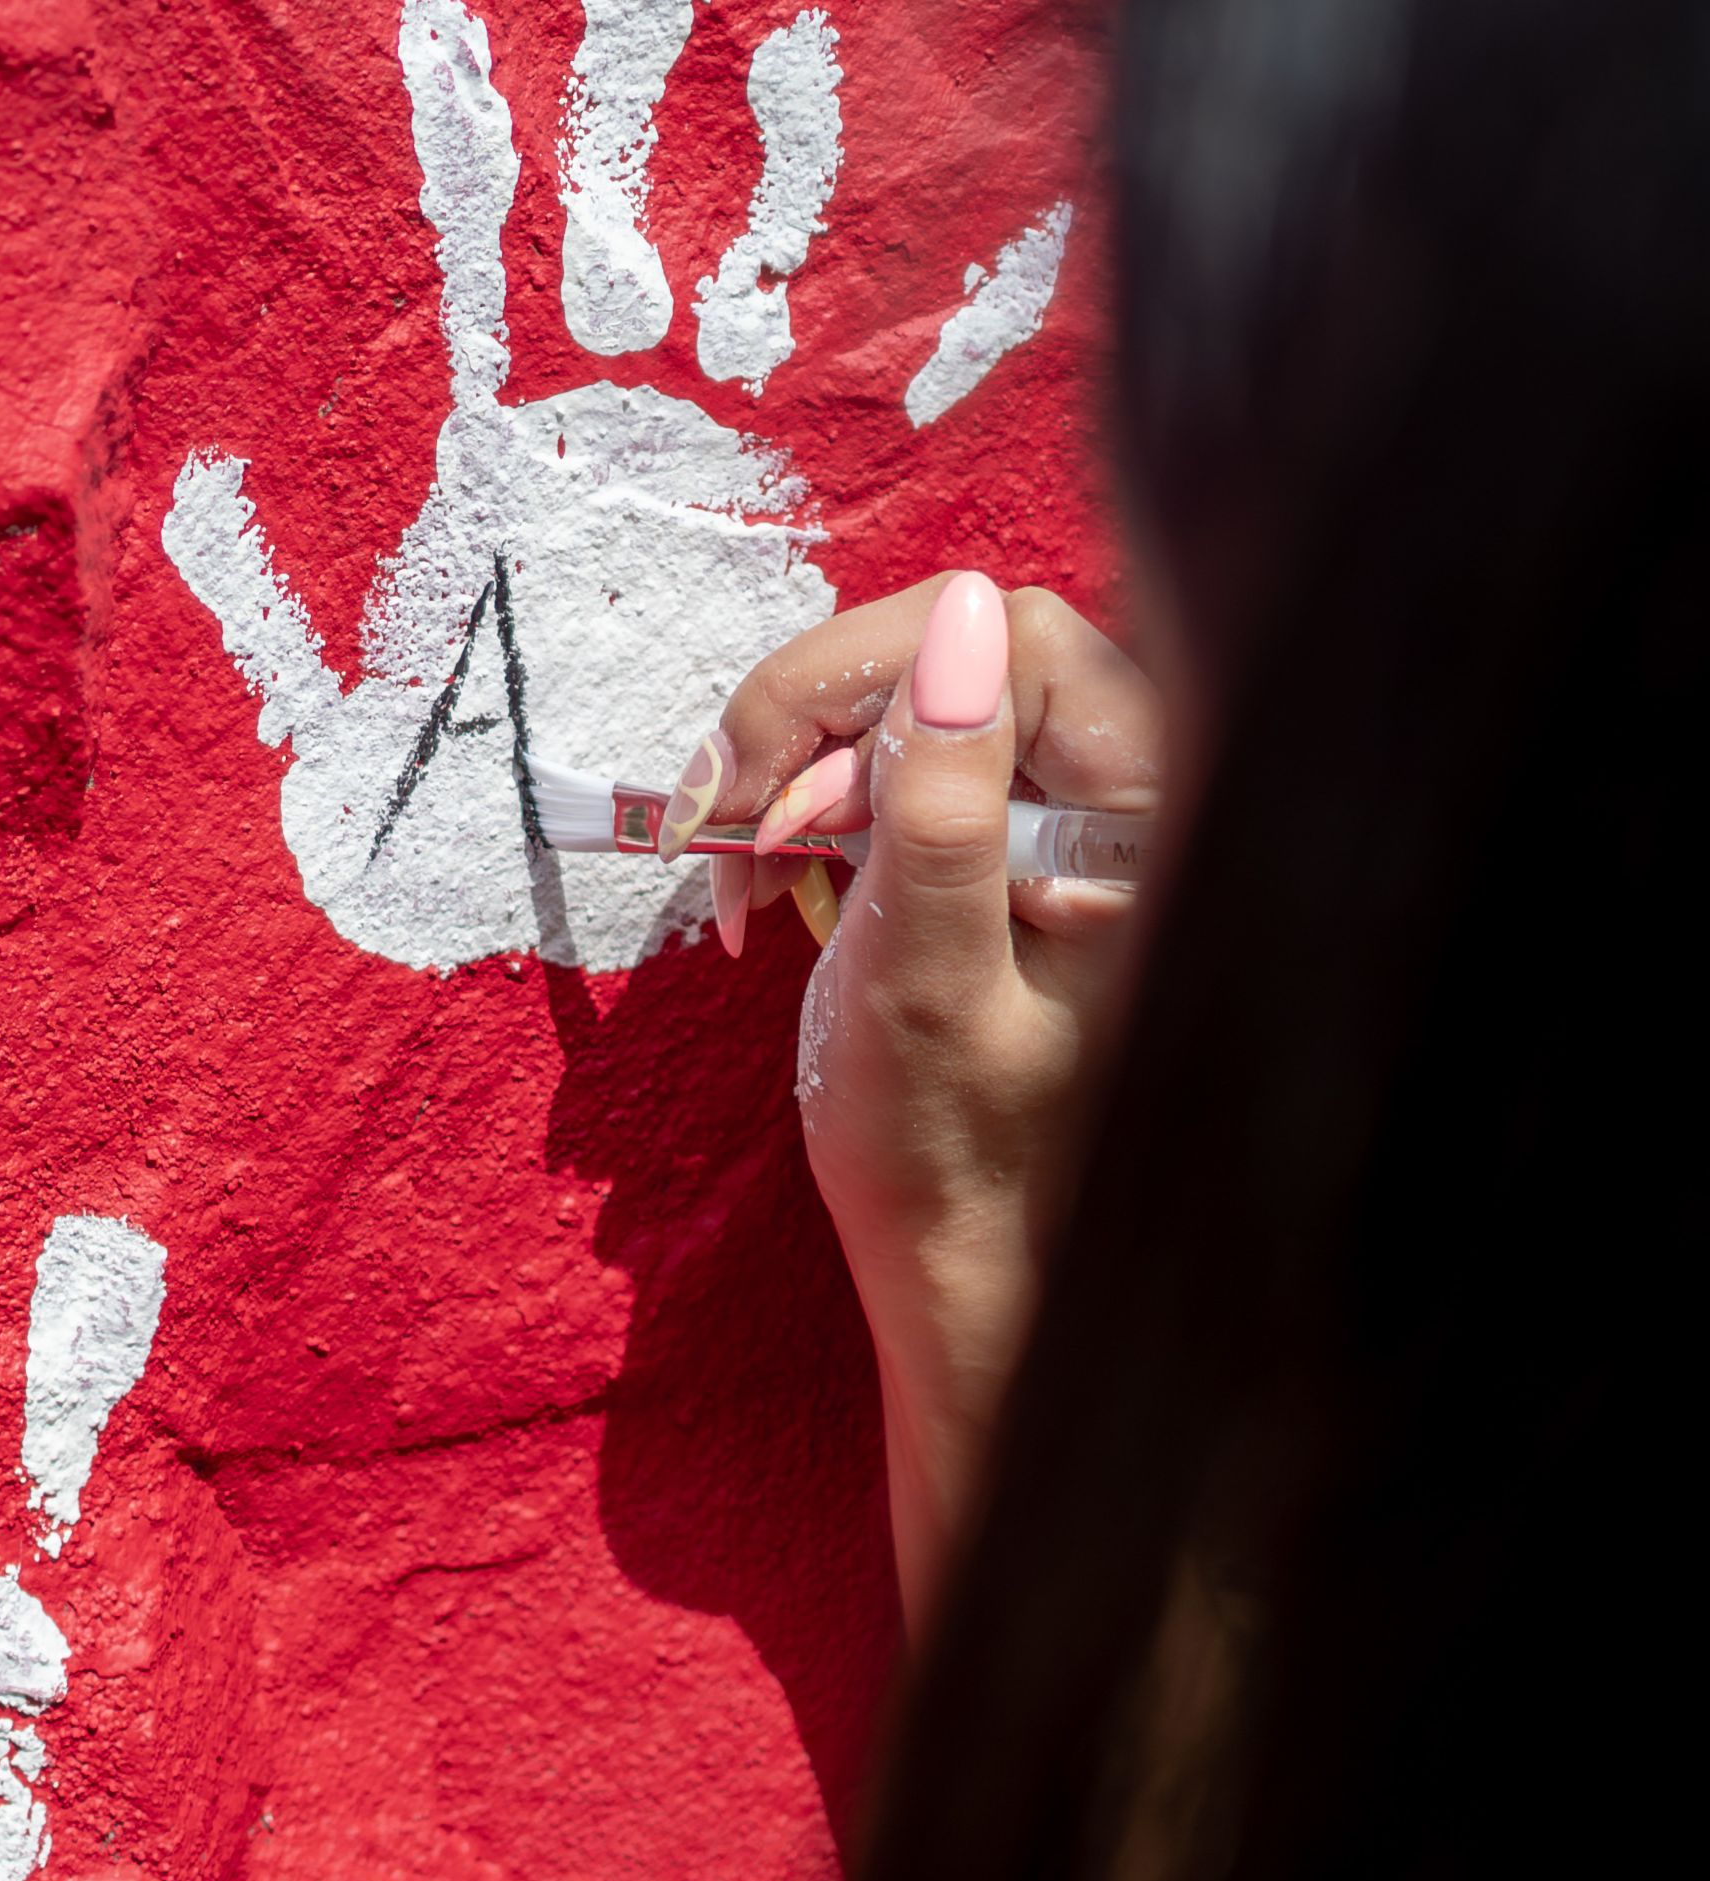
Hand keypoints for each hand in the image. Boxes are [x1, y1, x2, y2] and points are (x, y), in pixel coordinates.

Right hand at [663, 572, 1161, 1628]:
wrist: (965, 1264)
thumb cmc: (953, 1154)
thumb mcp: (926, 975)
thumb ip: (947, 800)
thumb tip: (960, 616)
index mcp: (1145, 815)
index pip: (1003, 634)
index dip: (863, 686)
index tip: (767, 796)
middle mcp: (1126, 793)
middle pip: (949, 654)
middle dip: (815, 730)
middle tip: (736, 841)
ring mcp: (1068, 815)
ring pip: (912, 703)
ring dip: (800, 772)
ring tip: (748, 877)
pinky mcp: (1013, 840)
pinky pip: (906, 763)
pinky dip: (821, 808)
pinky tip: (782, 878)